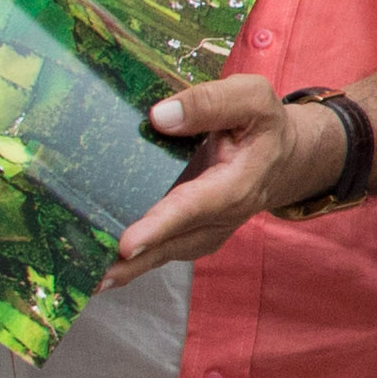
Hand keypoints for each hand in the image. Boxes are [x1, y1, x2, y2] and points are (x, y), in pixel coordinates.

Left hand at [103, 75, 348, 289]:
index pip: (196, 205)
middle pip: (176, 242)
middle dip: (137, 261)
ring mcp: (209, 230)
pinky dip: (135, 262)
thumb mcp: (250, 98)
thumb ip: (209, 103)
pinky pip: (164, 250)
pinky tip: (104, 265)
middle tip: (97, 278)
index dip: (162, 224)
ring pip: (168, 252)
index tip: (128, 243)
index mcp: (238, 183)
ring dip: (131, 268)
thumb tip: (159, 117)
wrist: (284, 156)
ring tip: (92, 279)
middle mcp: (223, 216)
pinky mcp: (195, 233)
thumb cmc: (263, 125)